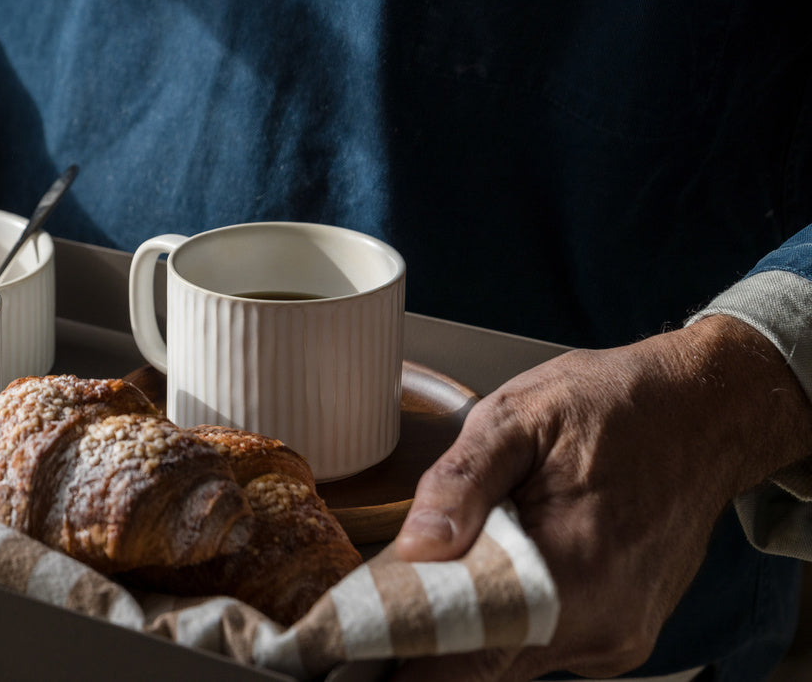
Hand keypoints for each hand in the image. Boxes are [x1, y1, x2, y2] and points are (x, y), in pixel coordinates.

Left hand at [389, 315, 811, 681]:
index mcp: (572, 575)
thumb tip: (415, 546)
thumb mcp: (519, 415)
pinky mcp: (620, 634)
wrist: (703, 413)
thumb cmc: (615, 406)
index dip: (404, 648)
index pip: (465, 656)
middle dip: (431, 630)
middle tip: (394, 586)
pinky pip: (542, 642)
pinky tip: (503, 563)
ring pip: (509, 654)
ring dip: (472, 618)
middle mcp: (601, 627)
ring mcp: (616, 638)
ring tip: (455, 557)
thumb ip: (460, 482)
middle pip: (481, 661)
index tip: (358, 640)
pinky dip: (511, 612)